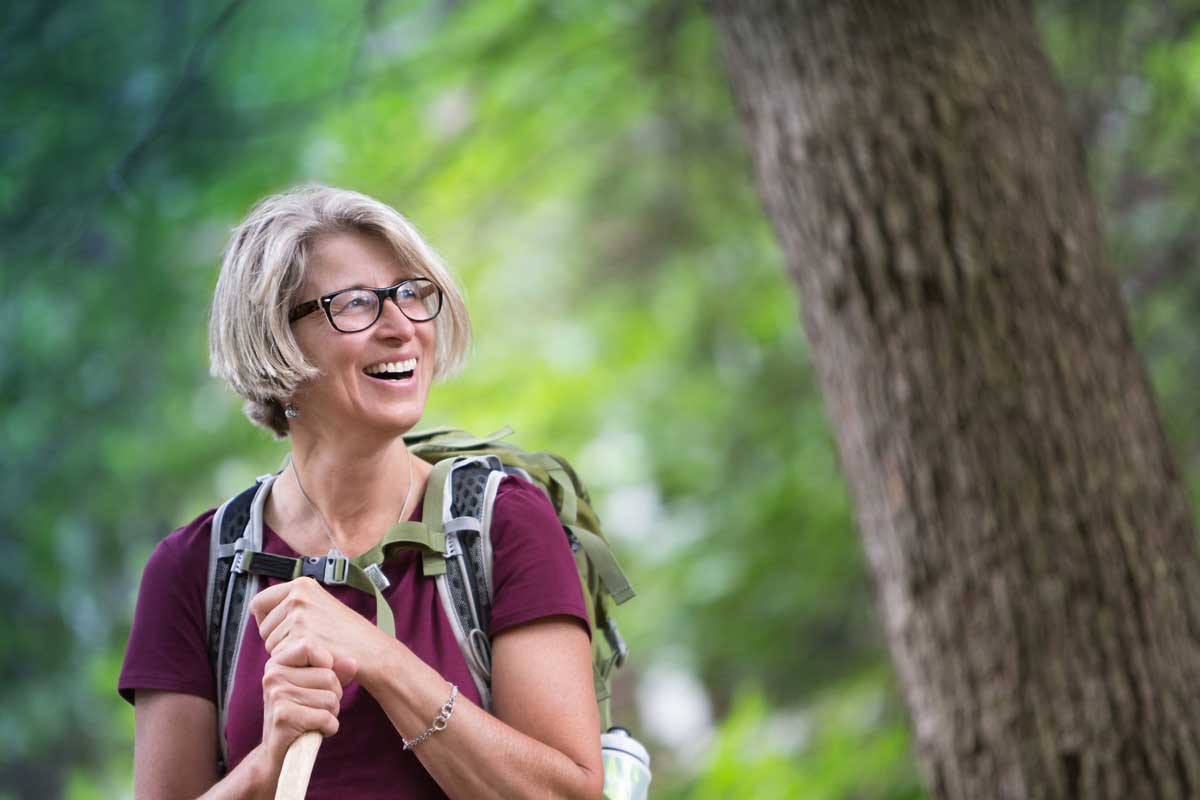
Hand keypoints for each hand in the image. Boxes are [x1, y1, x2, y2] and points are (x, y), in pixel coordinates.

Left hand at [250, 576, 383, 670]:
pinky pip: (280, 658)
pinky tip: (314, 660)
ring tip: (314, 650)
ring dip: (287, 653)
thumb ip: (294, 604)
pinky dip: (294, 665)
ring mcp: (299, 615)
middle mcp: (298, 595)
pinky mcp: (302, 637)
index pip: (259, 603)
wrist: (370, 651)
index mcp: (302, 584)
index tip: (282, 630)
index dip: (266, 620)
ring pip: (270, 645)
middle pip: (263, 627)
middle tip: (306, 644)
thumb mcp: (319, 606)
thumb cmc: (347, 634)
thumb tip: (259, 609)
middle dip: (279, 640)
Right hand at [256, 637, 357, 779]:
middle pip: (328, 676)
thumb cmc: (300, 714)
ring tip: (314, 719)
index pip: (309, 646)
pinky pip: (326, 717)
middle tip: (317, 708)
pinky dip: (329, 728)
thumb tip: (353, 662)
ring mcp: (277, 695)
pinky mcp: (283, 717)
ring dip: (331, 713)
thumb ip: (335, 672)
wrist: (277, 752)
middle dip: (333, 696)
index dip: (326, 664)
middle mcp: (273, 675)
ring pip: (330, 698)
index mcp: (277, 662)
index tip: (319, 682)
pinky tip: (316, 731)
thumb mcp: (316, 688)